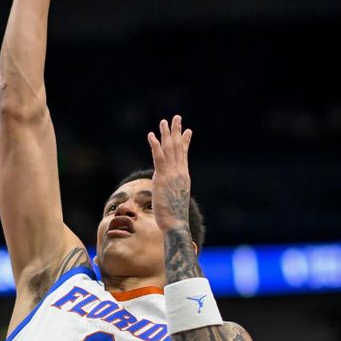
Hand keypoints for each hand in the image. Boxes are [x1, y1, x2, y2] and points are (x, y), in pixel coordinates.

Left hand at [147, 115, 193, 232]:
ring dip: (166, 134)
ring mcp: (172, 174)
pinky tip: (151, 135)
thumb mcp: (175, 200)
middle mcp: (180, 172)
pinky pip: (158, 158)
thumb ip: (173, 192)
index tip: (188, 130)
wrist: (176, 223)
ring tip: (163, 121)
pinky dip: (155, 145)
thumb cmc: (175, 217)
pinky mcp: (162, 178)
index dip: (185, 141)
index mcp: (183, 177)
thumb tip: (171, 194)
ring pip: (169, 149)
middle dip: (177, 131)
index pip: (184, 155)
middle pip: (178, 147)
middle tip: (176, 117)